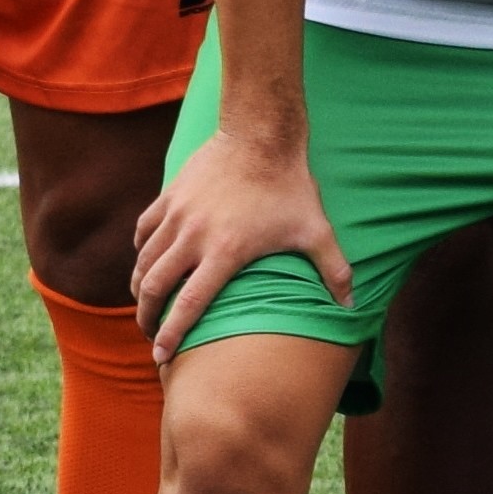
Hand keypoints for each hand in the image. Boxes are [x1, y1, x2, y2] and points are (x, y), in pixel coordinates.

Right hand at [134, 123, 350, 356]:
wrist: (261, 135)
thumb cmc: (290, 186)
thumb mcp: (316, 230)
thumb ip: (334, 270)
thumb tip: (351, 306)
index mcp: (226, 251)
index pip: (190, 304)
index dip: (173, 334)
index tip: (162, 358)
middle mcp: (194, 236)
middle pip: (155, 287)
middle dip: (147, 317)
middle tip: (150, 335)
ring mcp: (177, 215)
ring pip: (144, 260)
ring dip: (140, 288)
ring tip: (146, 305)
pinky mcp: (169, 196)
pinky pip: (143, 231)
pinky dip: (141, 250)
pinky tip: (147, 262)